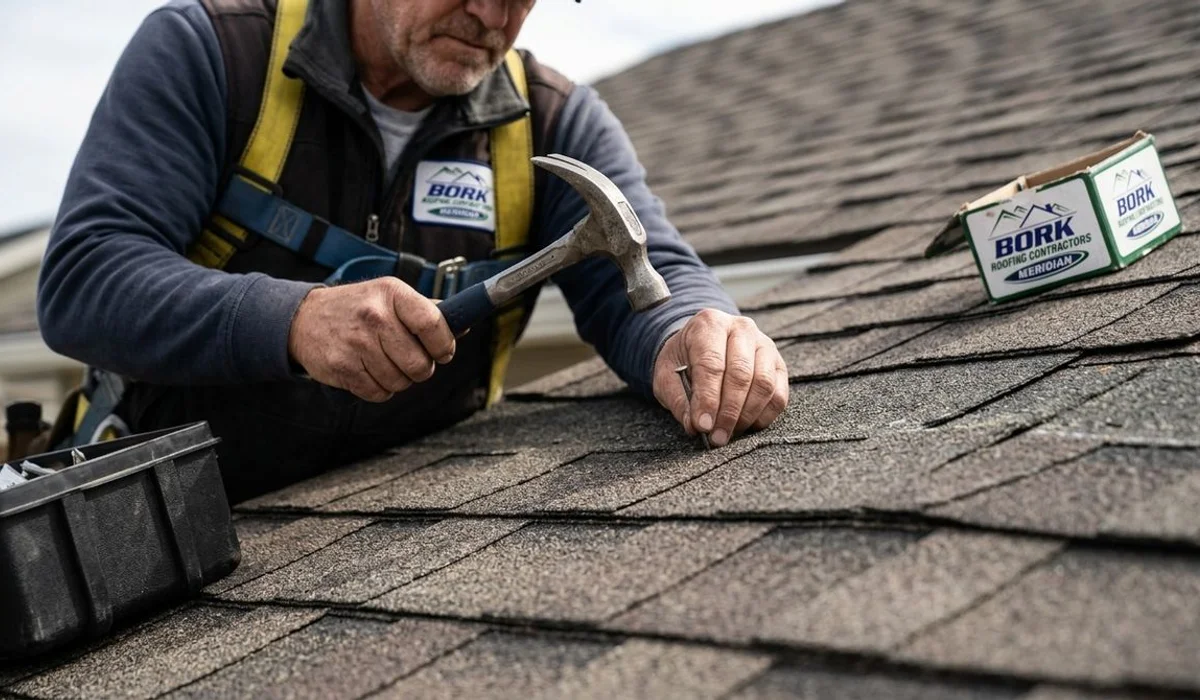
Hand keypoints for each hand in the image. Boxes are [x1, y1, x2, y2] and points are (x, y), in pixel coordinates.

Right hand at [288, 278, 455, 401]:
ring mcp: (357, 343)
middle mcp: (375, 316)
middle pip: (419, 363)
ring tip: (386, 363)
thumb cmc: (357, 308)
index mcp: (392, 294)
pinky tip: (370, 371)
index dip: (444, 345)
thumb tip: (464, 324)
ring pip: (400, 382)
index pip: (432, 324)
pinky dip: (380, 389)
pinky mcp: (343, 367)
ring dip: (399, 380)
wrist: (304, 318)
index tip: (443, 352)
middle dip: (421, 369)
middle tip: (411, 361)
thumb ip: (426, 310)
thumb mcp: (390, 296)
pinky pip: (378, 393)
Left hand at [653, 309, 788, 446]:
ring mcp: (764, 344)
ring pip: (763, 384)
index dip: (708, 398)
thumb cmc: (683, 360)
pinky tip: (746, 426)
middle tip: (716, 437)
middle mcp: (741, 328)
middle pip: (740, 375)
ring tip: (728, 433)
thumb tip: (695, 425)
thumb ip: (677, 400)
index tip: (703, 426)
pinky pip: (779, 394)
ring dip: (746, 416)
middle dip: (728, 412)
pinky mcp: (778, 364)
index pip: (712, 364)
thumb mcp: (666, 375)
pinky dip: (764, 416)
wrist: (702, 345)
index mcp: (709, 324)